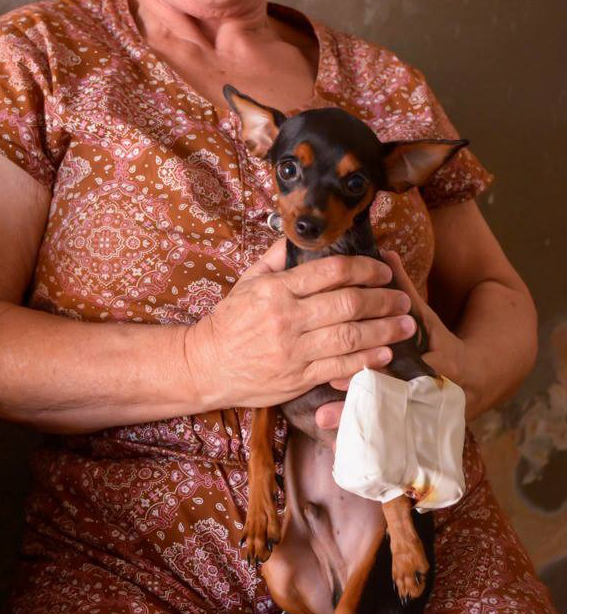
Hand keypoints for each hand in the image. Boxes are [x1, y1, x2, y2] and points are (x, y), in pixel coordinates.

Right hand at [185, 239, 415, 409]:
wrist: (207, 365)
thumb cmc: (230, 321)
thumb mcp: (248, 281)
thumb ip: (277, 258)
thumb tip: (302, 236)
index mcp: (277, 289)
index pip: (330, 272)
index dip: (363, 269)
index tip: (383, 271)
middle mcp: (288, 317)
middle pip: (347, 304)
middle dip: (383, 299)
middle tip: (404, 299)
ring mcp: (294, 350)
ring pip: (350, 336)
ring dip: (384, 329)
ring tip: (406, 324)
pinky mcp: (298, 378)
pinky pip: (341, 367)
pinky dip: (367, 359)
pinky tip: (386, 352)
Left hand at [315, 249, 468, 431]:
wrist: (482, 376)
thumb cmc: (442, 340)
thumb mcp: (425, 315)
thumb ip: (402, 289)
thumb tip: (381, 253)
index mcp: (440, 361)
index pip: (400, 366)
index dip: (369, 370)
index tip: (336, 376)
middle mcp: (433, 392)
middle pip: (391, 402)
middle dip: (355, 406)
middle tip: (319, 414)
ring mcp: (426, 413)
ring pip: (388, 422)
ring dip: (354, 424)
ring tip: (321, 425)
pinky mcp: (417, 427)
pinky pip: (387, 435)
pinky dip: (364, 437)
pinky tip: (335, 442)